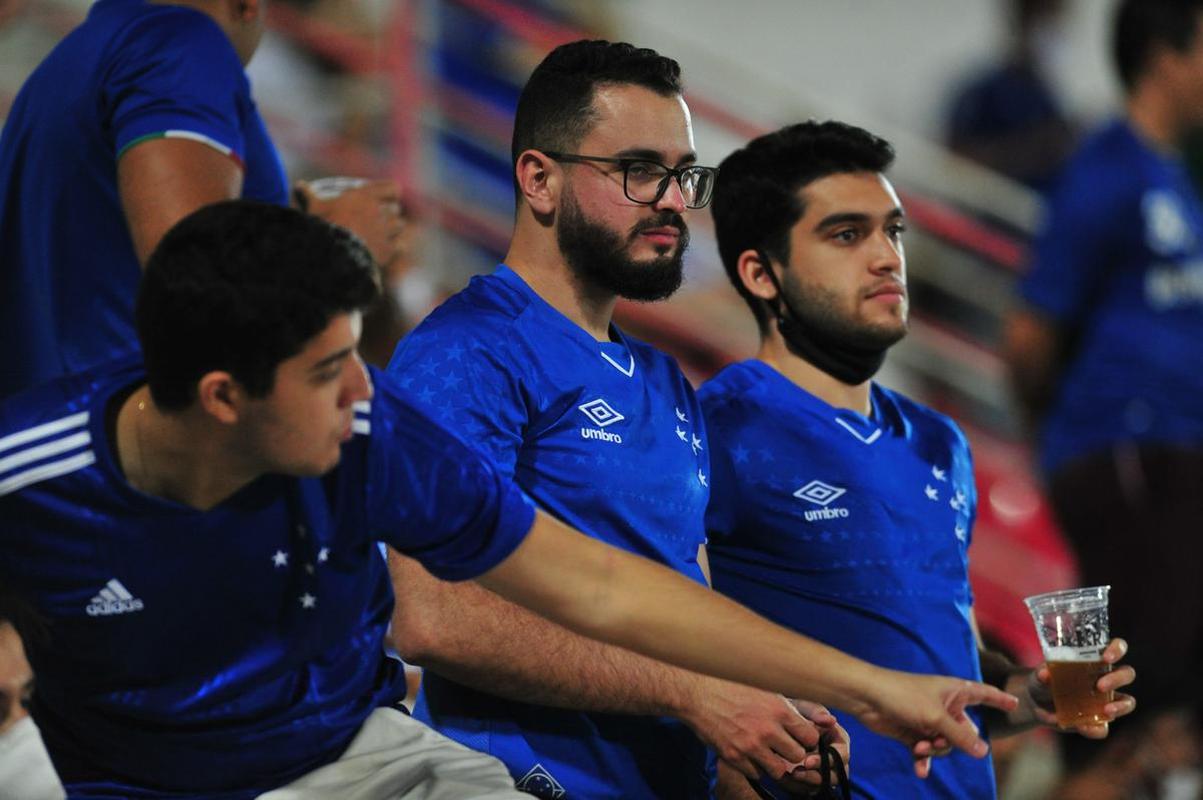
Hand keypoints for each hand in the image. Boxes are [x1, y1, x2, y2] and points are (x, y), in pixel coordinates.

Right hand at [294, 178, 404, 270]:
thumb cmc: (319, 225)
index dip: (390, 193)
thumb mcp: (311, 206)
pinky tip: (385, 251)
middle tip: (377, 220)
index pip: (392, 188)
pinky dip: (395, 248)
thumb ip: (307, 194)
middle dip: (389, 213)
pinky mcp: (387, 250)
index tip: (384, 198)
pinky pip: (400, 245)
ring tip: (381, 235)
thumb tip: (299, 185)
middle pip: (395, 208)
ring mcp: (385, 231)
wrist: (329, 253)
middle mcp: (379, 211)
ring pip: (400, 226)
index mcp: (364, 195)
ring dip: (393, 230)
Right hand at [679, 677, 824, 789]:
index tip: (800, 736)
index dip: (807, 738)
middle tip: (785, 746)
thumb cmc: (730, 685)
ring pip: (779, 770)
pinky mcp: (734, 756)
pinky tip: (751, 753)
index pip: (810, 736)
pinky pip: (756, 773)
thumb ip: (788, 704)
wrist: (696, 693)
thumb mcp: (764, 687)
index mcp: (779, 710)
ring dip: (776, 763)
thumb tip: (815, 716)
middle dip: (793, 752)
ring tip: (769, 753)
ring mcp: (750, 746)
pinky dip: (756, 766)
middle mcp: (767, 730)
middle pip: (798, 756)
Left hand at [782, 701, 850, 790]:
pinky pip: (808, 789)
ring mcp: (823, 770)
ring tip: (790, 774)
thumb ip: (816, 711)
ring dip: (807, 782)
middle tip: (797, 771)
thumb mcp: (803, 707)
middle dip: (817, 775)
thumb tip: (831, 719)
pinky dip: (797, 786)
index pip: (842, 755)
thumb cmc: (793, 711)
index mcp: (838, 739)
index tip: (807, 760)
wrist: (772, 720)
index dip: (828, 760)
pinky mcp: (810, 779)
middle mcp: (834, 757)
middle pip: (836, 775)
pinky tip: (784, 777)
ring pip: (823, 784)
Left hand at [855, 671, 1017, 777]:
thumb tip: (983, 752)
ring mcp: (929, 720)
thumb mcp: (935, 717)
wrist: (867, 698)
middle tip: (936, 740)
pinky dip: (923, 759)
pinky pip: (927, 751)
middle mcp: (945, 706)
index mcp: (954, 692)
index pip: (984, 694)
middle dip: (953, 742)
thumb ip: (960, 736)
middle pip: (964, 732)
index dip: (999, 699)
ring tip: (920, 746)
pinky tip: (919, 770)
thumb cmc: (902, 695)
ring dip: (934, 750)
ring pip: (945, 744)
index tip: (1016, 703)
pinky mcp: (914, 732)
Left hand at [1027, 638, 1135, 737]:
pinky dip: (1096, 729)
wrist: (1035, 703)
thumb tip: (1045, 674)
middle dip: (1117, 679)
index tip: (1106, 658)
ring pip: (1128, 701)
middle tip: (1100, 686)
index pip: (1117, 647)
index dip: (1117, 649)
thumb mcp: (1040, 674)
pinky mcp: (1098, 721)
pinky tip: (1083, 727)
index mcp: (1095, 659)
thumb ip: (1042, 673)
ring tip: (1106, 710)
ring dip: (1121, 706)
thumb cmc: (1043, 680)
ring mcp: (1106, 700)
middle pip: (1127, 674)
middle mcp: (1106, 678)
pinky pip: (1104, 728)